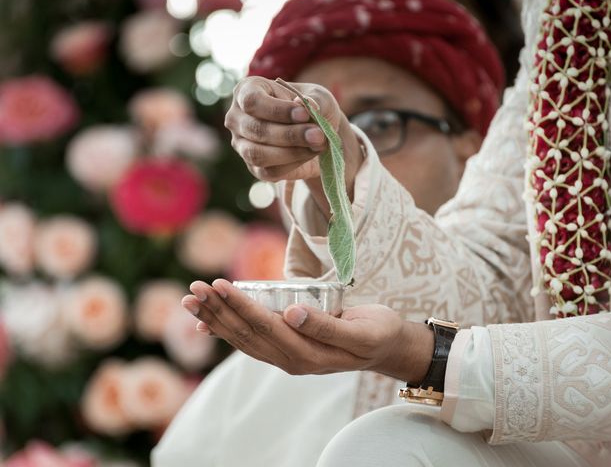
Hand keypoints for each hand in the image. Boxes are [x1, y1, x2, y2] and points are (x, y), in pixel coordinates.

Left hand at [182, 279, 432, 382]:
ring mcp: (287, 358)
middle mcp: (291, 360)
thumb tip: (290, 313)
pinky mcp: (286, 350)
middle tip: (193, 288)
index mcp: (307, 354)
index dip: (240, 305)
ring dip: (216, 318)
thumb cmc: (377, 332)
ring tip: (191, 301)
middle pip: (246, 334)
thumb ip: (326, 325)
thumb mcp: (362, 330)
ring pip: (243, 339)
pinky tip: (208, 322)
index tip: (219, 284)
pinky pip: (251, 342)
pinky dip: (227, 330)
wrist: (386, 348)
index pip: (265, 327)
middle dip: (218, 310)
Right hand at [224, 77, 363, 212]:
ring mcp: (242, 145)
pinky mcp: (254, 168)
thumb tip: (303, 105)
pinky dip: (293, 164)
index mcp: (246, 90)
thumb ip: (314, 99)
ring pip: (258, 154)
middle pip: (256, 129)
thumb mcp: (319, 96)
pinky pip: (270, 171)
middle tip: (318, 135)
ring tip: (318, 145)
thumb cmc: (311, 107)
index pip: (252, 101)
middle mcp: (237, 118)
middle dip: (290, 134)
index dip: (278, 110)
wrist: (315, 133)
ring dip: (291, 152)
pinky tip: (310, 154)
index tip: (305, 114)